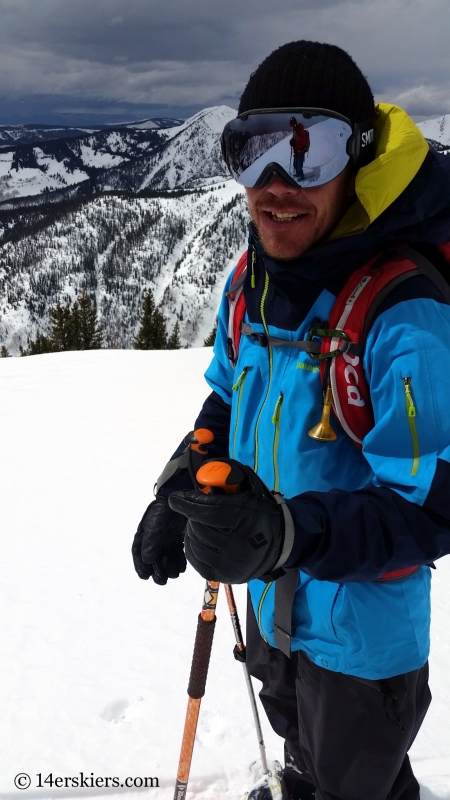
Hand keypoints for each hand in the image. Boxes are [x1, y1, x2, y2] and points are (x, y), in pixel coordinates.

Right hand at [132, 496, 186, 584]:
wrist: (182, 496)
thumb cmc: (165, 508)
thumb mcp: (156, 523)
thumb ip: (151, 541)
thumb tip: (147, 559)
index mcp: (144, 533)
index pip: (138, 552)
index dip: (140, 566)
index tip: (144, 576)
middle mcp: (154, 538)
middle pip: (153, 559)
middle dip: (157, 571)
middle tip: (162, 580)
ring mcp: (167, 539)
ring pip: (165, 558)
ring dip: (169, 568)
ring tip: (174, 573)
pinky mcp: (178, 539)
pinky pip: (177, 554)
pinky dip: (179, 562)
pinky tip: (181, 567)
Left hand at [168, 463, 292, 583]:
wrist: (279, 544)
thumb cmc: (260, 513)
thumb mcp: (250, 489)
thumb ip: (228, 478)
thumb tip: (203, 474)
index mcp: (246, 520)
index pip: (209, 512)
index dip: (189, 503)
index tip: (176, 499)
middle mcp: (237, 546)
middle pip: (199, 527)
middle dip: (194, 516)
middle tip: (199, 511)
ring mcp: (229, 565)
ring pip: (194, 544)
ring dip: (193, 531)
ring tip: (202, 524)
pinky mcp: (223, 576)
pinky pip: (195, 559)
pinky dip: (193, 546)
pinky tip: (200, 539)